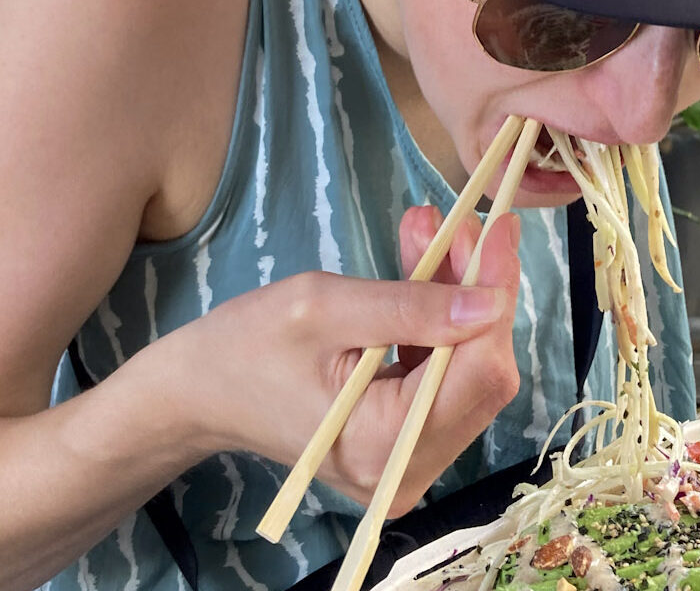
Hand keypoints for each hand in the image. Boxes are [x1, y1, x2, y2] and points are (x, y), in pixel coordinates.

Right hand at [150, 206, 522, 515]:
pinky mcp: (405, 449)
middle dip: (479, 295)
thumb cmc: (246, 345)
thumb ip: (411, 306)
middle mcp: (405, 472)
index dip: (496, 296)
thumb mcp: (324, 307)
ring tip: (431, 236)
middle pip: (483, 376)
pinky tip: (422, 271)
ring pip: (470, 374)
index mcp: (382, 446)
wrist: (200, 391)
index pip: (478, 371)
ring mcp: (408, 465)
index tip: (499, 229)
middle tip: (462, 227)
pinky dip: (440, 325)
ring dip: (459, 302)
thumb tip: (492, 300)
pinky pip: (445, 381)